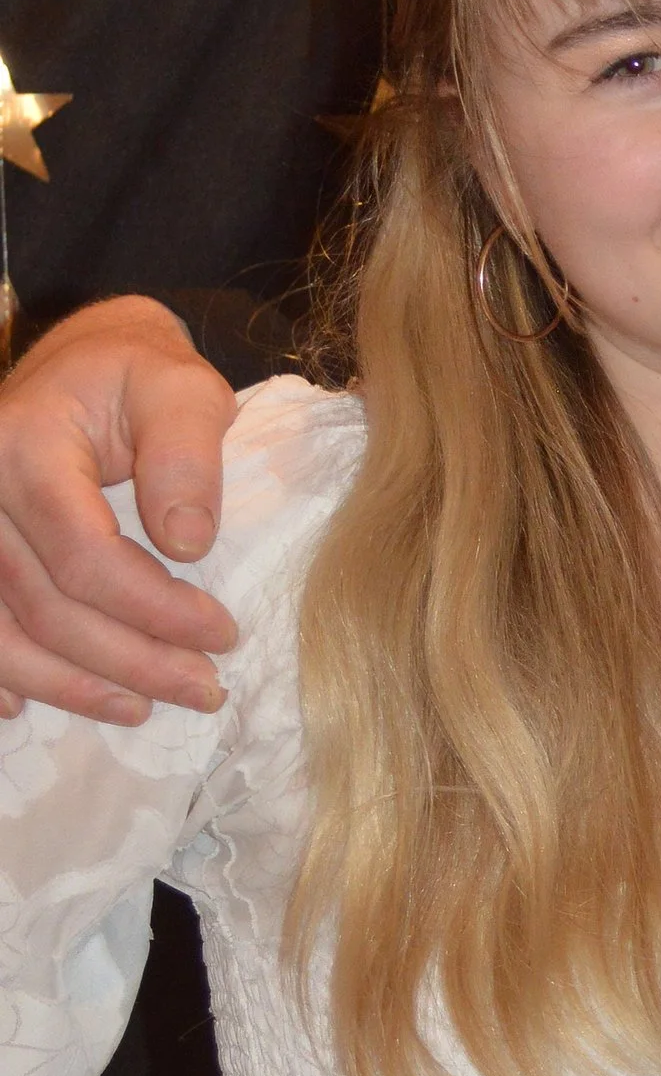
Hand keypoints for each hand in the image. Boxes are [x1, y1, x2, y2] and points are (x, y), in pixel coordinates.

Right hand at [0, 298, 237, 722]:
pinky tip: (30, 707)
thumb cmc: (138, 378)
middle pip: (46, 606)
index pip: (84, 556)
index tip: (223, 634)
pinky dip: (2, 673)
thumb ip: (188, 455)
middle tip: (204, 690)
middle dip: (129, 661)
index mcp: (26, 447)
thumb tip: (187, 544)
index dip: (155, 609)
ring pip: (4, 632)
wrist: (79, 365)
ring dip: (70, 685)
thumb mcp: (182, 387)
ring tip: (140, 709)